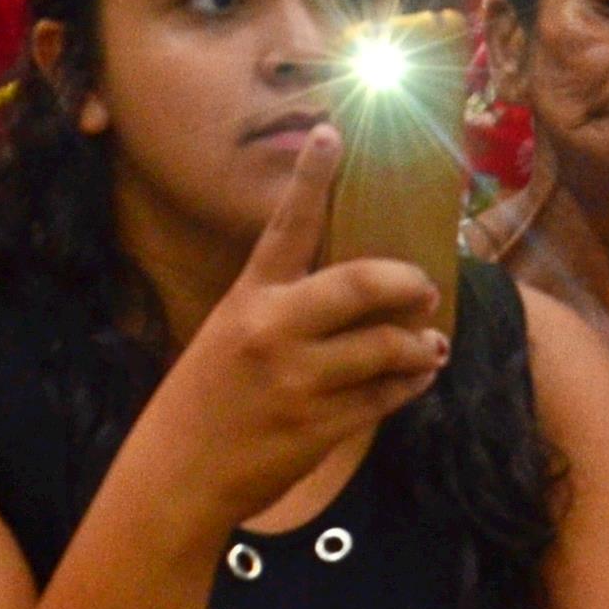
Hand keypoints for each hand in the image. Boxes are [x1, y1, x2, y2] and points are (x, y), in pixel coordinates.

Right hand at [132, 127, 450, 534]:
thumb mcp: (229, 335)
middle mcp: (273, 331)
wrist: (179, 476)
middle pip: (360, 284)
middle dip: (405, 281)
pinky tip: (416, 378)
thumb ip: (281, 309)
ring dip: (419, 345)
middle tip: (425, 284)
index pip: (286, 225)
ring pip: (385, 347)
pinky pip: (383, 397)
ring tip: (430, 345)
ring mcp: (298, 381)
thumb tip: (354, 290)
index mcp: (248, 299)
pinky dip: (408, 385)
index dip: (311, 176)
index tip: (332, 132)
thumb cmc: (204, 400)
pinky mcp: (320, 427)